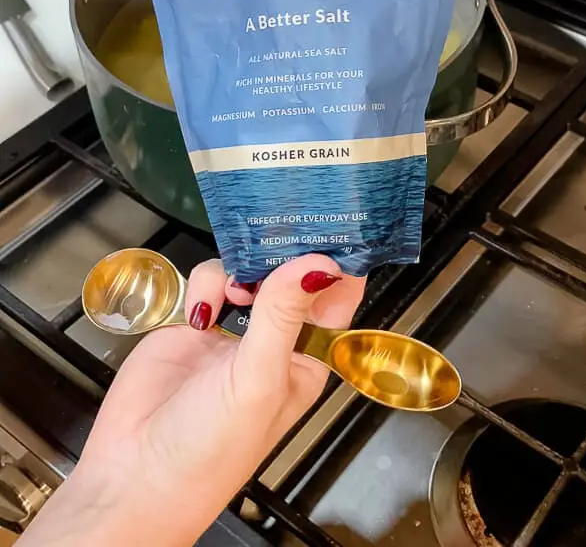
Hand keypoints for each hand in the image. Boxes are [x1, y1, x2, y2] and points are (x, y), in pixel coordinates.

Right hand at [21, 255, 363, 546]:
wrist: (133, 475)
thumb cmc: (209, 453)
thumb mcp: (258, 381)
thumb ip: (283, 317)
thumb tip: (316, 263)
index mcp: (305, 360)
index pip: (333, 300)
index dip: (336, 264)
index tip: (333, 226)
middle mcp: (272, 342)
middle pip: (290, 277)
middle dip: (284, 255)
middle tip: (278, 231)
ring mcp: (231, 331)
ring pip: (248, 271)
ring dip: (243, 269)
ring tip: (236, 289)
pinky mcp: (192, 323)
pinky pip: (208, 281)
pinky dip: (205, 284)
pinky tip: (200, 311)